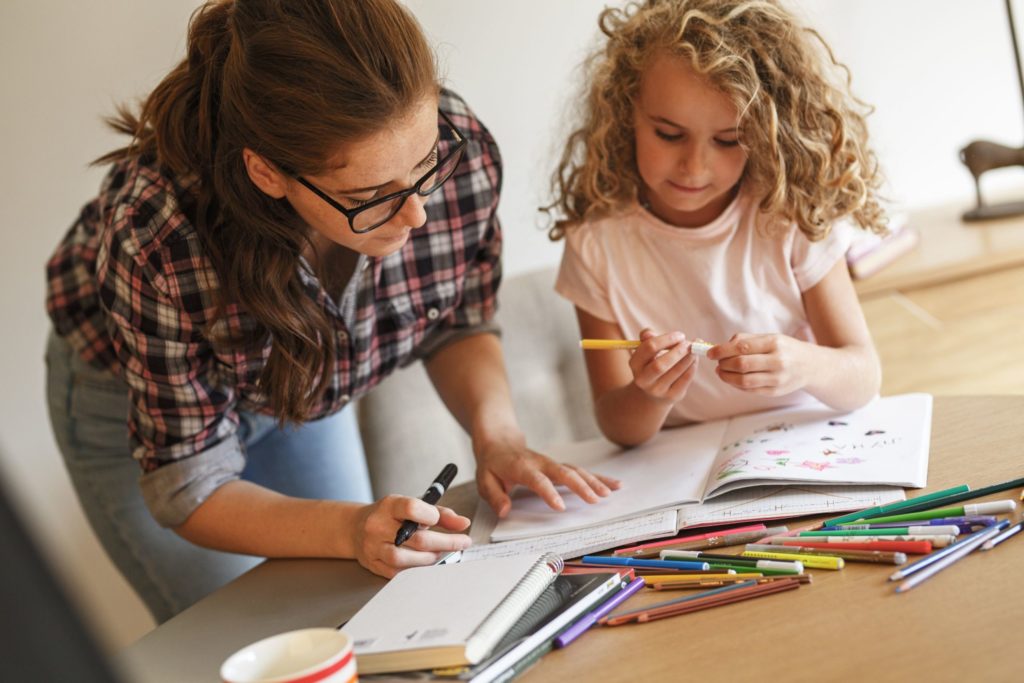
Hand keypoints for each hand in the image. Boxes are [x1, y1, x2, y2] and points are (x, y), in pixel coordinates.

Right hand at [352, 496, 471, 577]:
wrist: (356, 528)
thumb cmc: (391, 516)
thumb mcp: (412, 506)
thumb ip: (440, 513)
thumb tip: (464, 523)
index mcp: (389, 506)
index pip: (412, 508)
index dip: (432, 516)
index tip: (443, 521)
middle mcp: (378, 526)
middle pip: (416, 539)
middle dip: (446, 543)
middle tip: (462, 543)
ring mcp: (373, 547)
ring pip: (405, 559)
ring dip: (429, 558)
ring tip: (438, 553)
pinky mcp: (373, 564)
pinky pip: (397, 572)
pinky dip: (415, 569)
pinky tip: (423, 563)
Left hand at [474, 435, 620, 517]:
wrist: (499, 441)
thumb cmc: (492, 464)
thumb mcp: (484, 480)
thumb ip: (495, 496)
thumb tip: (505, 511)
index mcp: (521, 467)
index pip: (537, 480)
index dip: (549, 493)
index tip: (560, 507)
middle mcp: (540, 463)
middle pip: (563, 473)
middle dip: (580, 486)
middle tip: (595, 500)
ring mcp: (552, 463)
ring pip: (576, 470)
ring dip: (594, 481)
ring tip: (610, 492)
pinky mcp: (559, 466)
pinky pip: (580, 471)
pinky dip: (598, 477)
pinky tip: (614, 484)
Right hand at [628, 328, 697, 403]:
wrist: (654, 393)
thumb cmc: (652, 363)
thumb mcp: (647, 351)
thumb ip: (647, 338)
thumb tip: (649, 333)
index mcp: (635, 364)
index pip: (649, 348)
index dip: (667, 339)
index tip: (680, 335)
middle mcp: (643, 379)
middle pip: (660, 365)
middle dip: (678, 351)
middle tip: (689, 343)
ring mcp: (657, 390)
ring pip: (675, 371)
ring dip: (688, 357)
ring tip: (695, 350)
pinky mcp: (671, 396)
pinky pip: (685, 380)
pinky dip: (692, 367)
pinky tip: (694, 360)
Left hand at [708, 333, 808, 395]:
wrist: (810, 366)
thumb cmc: (784, 349)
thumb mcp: (769, 337)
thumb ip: (744, 340)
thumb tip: (720, 347)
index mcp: (774, 343)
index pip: (742, 347)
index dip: (722, 351)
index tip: (710, 353)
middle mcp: (778, 361)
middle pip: (741, 365)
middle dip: (723, 364)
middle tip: (717, 362)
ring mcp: (778, 379)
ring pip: (744, 381)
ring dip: (727, 377)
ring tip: (721, 371)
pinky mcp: (775, 392)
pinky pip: (750, 390)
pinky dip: (736, 385)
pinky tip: (733, 378)